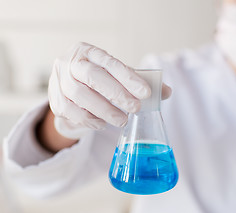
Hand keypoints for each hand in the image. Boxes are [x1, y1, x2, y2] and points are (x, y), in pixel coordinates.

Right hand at [48, 42, 170, 138]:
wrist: (69, 88)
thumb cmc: (98, 79)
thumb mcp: (116, 75)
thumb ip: (139, 82)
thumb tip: (166, 92)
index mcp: (88, 51)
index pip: (110, 62)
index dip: (129, 78)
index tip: (147, 93)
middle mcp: (70, 62)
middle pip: (93, 77)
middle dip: (117, 95)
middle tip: (135, 108)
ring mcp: (59, 80)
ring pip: (80, 95)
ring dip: (104, 110)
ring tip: (121, 120)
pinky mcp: (54, 99)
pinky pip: (70, 111)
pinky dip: (89, 119)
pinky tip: (102, 123)